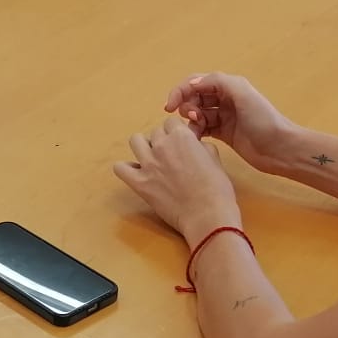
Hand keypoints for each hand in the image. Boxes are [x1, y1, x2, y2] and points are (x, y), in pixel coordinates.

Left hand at [112, 116, 242, 241]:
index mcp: (181, 136)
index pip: (171, 122)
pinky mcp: (139, 183)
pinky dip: (126, 168)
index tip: (182, 143)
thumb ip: (201, 146)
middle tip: (172, 156)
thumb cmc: (217, 189)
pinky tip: (137, 173)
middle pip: (155, 132)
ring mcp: (147, 164)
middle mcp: (161, 145)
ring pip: (135, 141)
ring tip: (153, 159)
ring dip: (144, 147)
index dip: (177, 132)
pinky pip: (120, 168)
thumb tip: (194, 143)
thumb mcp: (215, 159)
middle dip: (163, 140)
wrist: (207, 215)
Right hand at [164, 73, 296, 173]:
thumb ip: (217, 82)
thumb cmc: (264, 119)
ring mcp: (224, 116)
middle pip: (194, 97)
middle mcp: (225, 98)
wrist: (280, 149)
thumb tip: (192, 84)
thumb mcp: (242, 93)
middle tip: (191, 119)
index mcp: (228, 86)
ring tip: (196, 130)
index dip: (180, 91)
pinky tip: (197, 138)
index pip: (196, 82)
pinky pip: (203, 128)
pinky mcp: (224, 133)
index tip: (169, 107)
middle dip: (186, 106)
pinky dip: (196, 131)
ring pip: (197, 113)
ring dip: (191, 120)